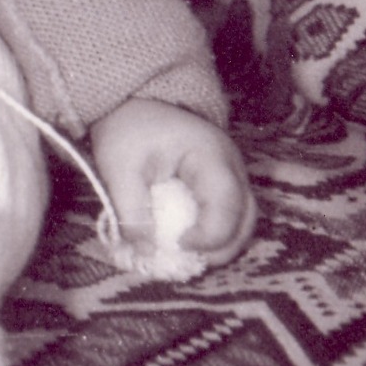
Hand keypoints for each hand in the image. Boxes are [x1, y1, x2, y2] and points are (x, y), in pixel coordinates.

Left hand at [90, 96, 254, 267]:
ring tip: (185, 255)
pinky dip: (213, 234)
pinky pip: (230, 215)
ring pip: (242, 220)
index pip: (228, 205)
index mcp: (210, 155)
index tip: (178, 246)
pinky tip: (187, 242)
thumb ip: (131, 211)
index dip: (209, 235)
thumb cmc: (127, 131)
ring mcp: (232, 174)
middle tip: (186, 261)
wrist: (133, 104)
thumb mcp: (118, 168)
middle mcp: (232, 165)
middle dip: (220, 248)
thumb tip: (147, 252)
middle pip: (246, 218)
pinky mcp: (223, 183)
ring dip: (219, 244)